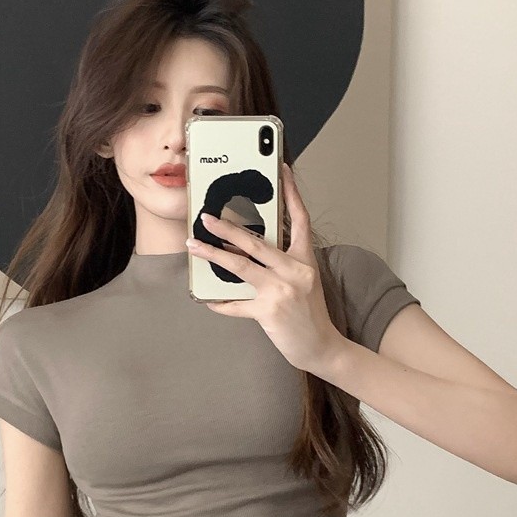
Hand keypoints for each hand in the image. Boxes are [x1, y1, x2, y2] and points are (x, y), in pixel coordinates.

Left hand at [185, 162, 344, 373]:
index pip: (300, 219)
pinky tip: (207, 300)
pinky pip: (236, 304)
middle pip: (256, 242)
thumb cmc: (310, 313)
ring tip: (194, 246)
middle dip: (227, 228)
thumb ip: (282, 263)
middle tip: (206, 217)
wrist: (322, 347)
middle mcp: (295, 271)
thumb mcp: (304, 281)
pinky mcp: (269, 311)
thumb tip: (245, 249)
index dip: (291, 193)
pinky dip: (220, 302)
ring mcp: (282, 291)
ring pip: (239, 266)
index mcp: (306, 260)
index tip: (281, 170)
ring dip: (212, 255)